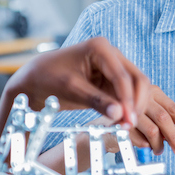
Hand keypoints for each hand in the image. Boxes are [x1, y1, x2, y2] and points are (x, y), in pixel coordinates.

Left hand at [4, 37, 174, 156]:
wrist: (36, 79)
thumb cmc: (49, 78)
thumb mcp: (71, 89)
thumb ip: (96, 100)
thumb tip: (120, 114)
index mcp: (100, 47)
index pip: (122, 75)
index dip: (128, 99)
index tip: (128, 120)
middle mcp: (111, 54)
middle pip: (137, 79)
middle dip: (137, 103)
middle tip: (130, 125)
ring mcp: (114, 67)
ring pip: (137, 88)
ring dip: (136, 107)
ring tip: (128, 127)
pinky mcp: (113, 80)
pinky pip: (128, 95)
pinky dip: (129, 109)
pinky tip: (126, 124)